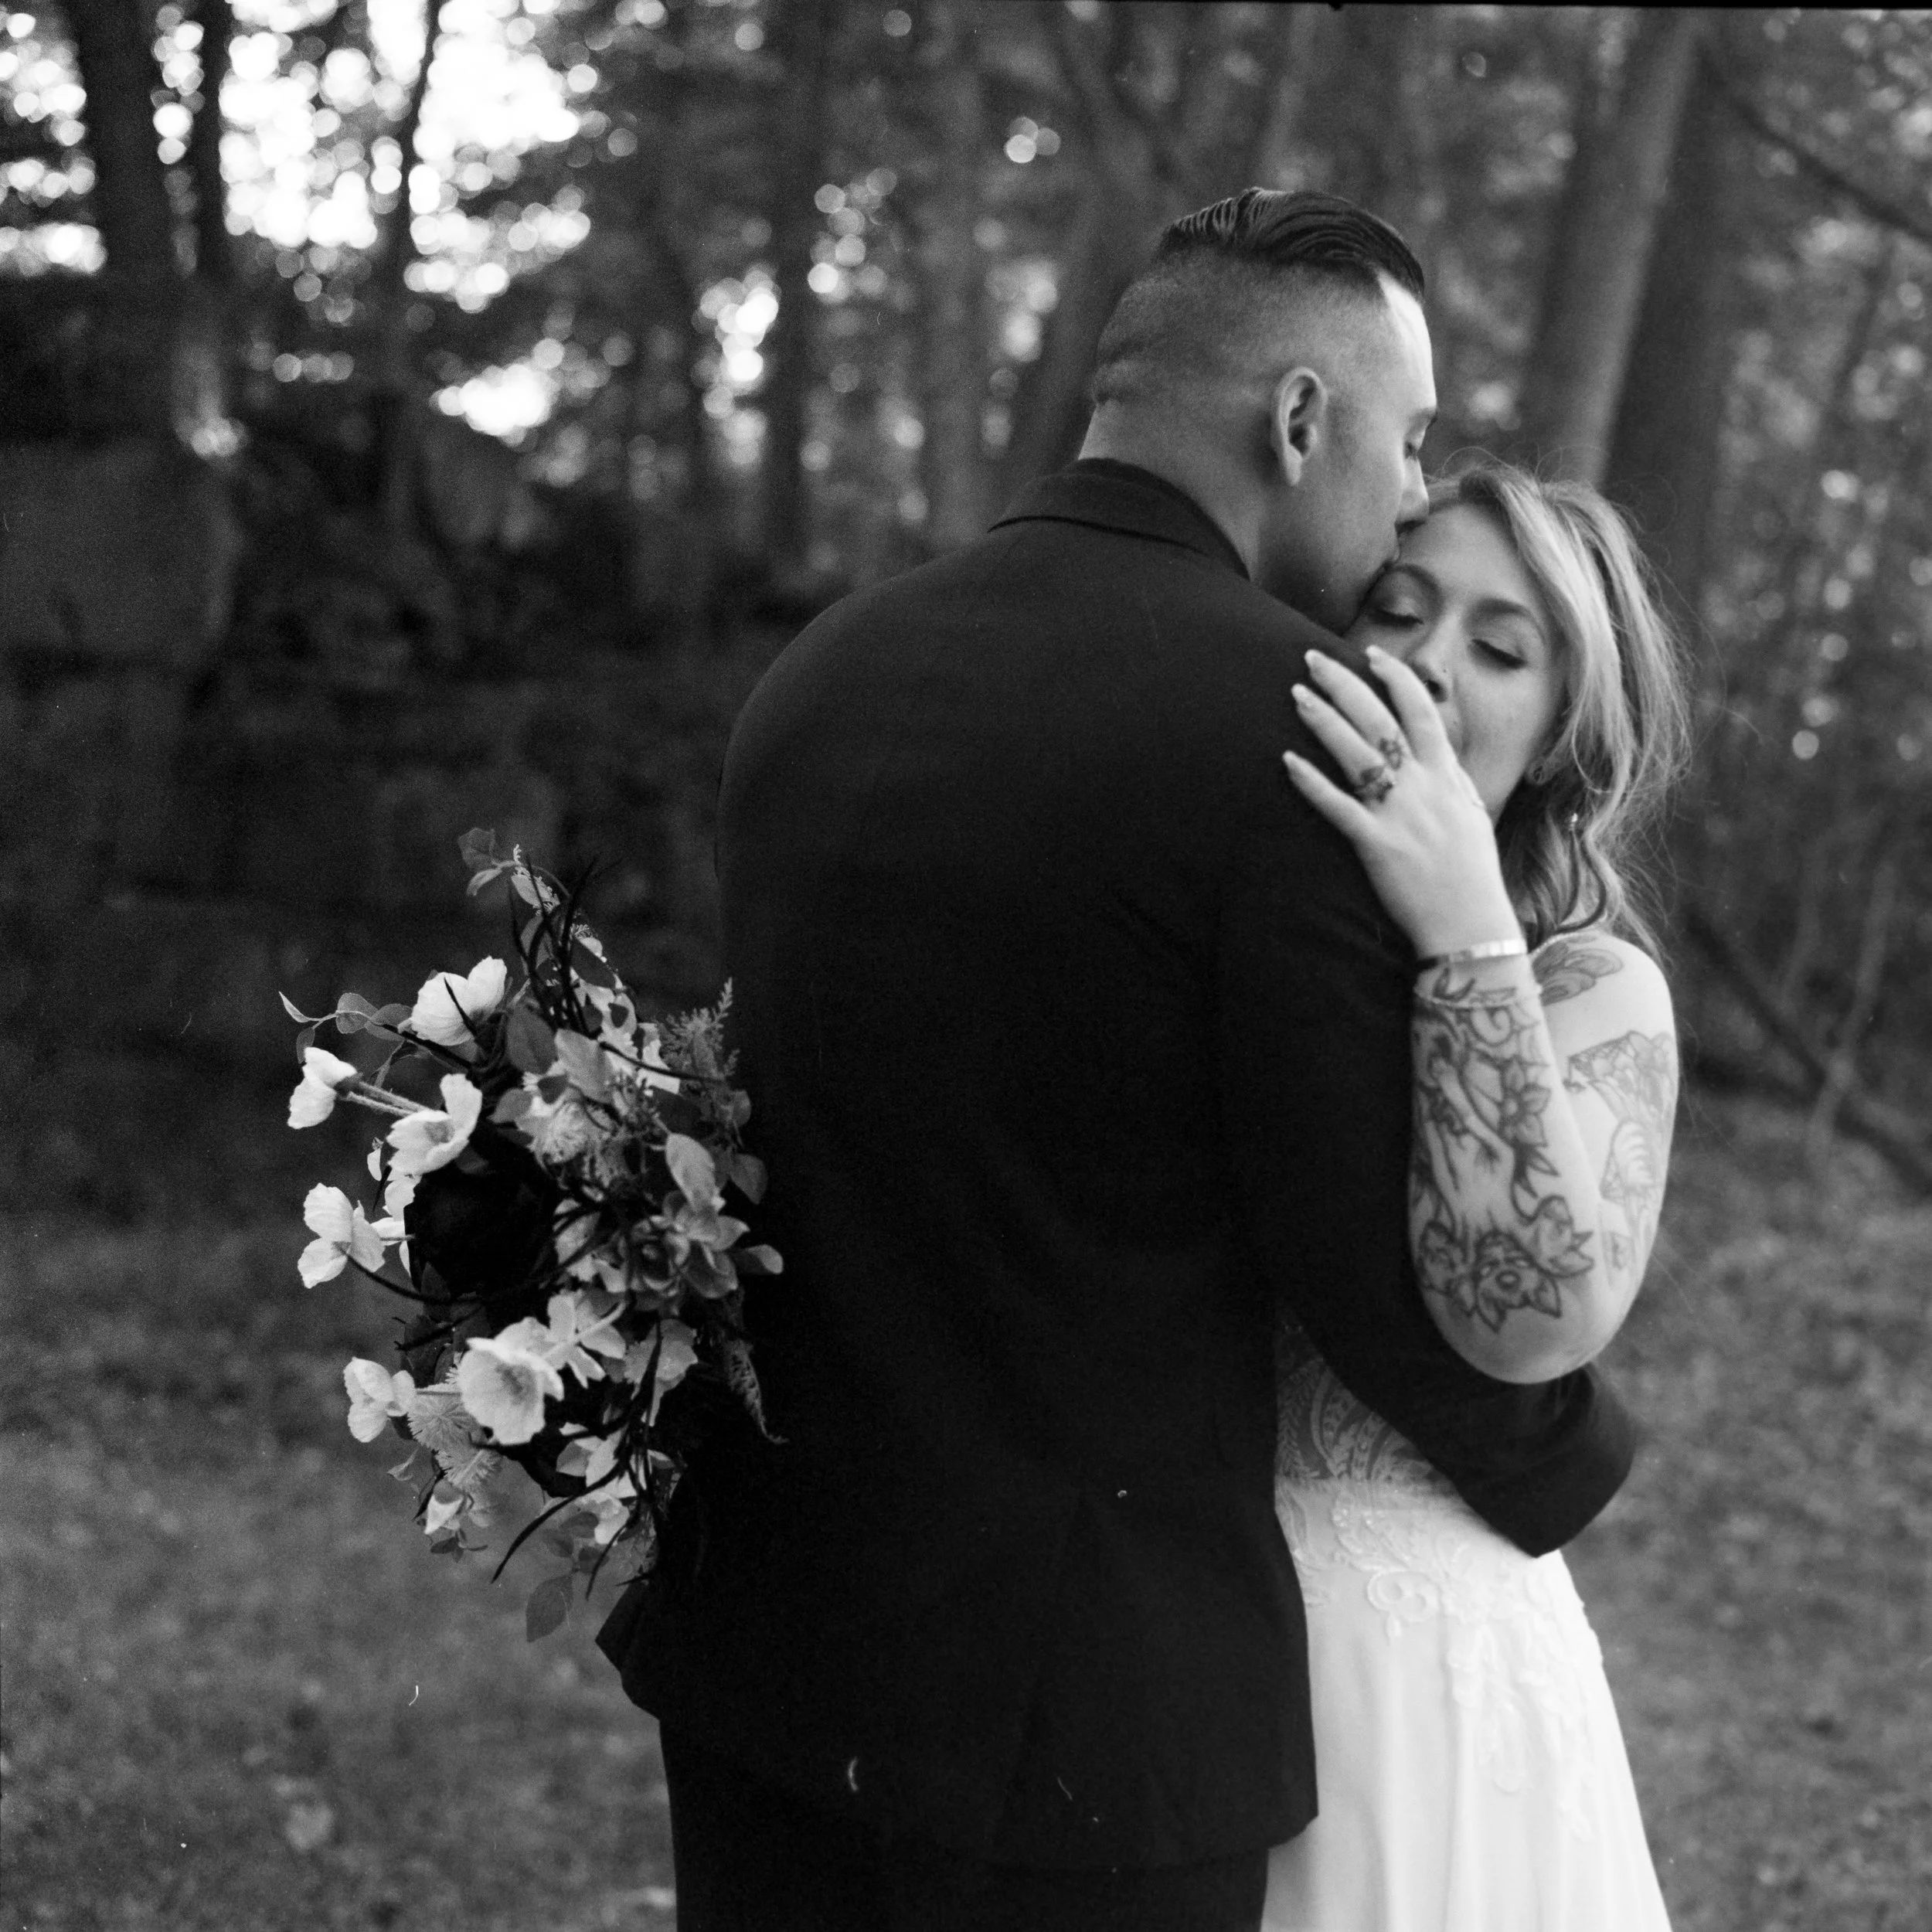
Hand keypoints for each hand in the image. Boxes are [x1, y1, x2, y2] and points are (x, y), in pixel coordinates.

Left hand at [1282, 645, 1522, 958]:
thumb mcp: (1470, 814)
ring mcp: (1399, 814)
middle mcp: (1423, 787)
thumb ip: (1449, 780)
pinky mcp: (1376, 844)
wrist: (1472, 924)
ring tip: (1296, 694)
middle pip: (1379, 720)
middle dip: (1344, 684)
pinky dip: (1312, 782)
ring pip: (1356, 753)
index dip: (1395, 678)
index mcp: (1446, 776)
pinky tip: (1286, 761)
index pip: (1420, 711)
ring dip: (1324, 719)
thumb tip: (1436, 755)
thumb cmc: (1471, 874)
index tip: (1373, 654)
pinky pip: (1338, 806)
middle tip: (1312, 658)